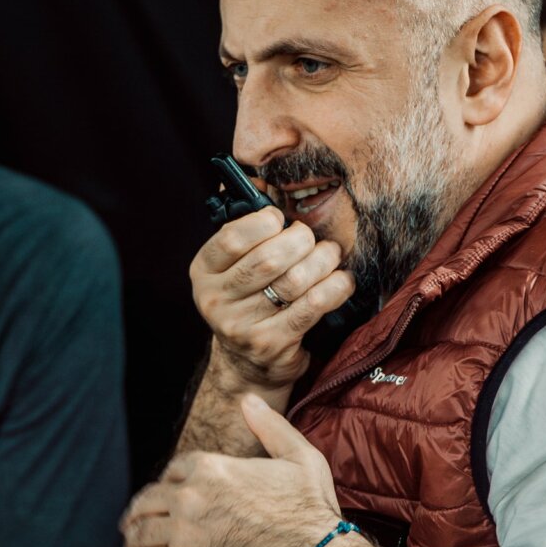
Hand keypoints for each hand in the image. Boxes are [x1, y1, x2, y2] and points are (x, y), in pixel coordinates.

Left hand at [123, 394, 341, 546]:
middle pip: (147, 500)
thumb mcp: (299, 456)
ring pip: (140, 533)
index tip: (169, 497)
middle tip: (135, 523)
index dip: (170, 484)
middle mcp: (189, 495)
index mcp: (210, 466)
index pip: (172, 471)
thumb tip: (248, 401)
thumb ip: (270, 427)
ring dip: (134, 540)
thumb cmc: (309, 511)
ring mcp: (182, 531)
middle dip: (141, 511)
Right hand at [191, 205, 355, 390]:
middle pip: (267, 259)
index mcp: (204, 273)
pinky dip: (334, 289)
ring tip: (331, 255)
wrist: (247, 364)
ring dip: (322, 262)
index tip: (280, 218)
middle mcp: (216, 300)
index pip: (231, 239)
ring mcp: (242, 326)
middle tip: (313, 238)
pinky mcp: (271, 345)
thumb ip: (244, 228)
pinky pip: (311, 307)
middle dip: (300, 241)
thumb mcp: (232, 266)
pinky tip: (342, 281)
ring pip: (293, 282)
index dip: (262, 222)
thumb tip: (263, 182)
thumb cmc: (248, 299)